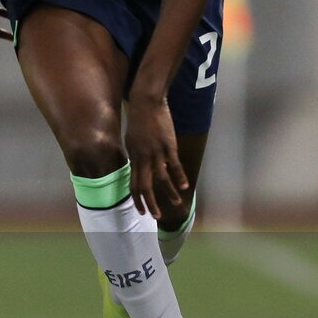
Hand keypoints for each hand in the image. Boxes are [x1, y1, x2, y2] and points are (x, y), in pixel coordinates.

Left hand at [124, 93, 187, 217]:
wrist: (145, 101)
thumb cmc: (138, 119)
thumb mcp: (132, 139)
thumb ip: (137, 154)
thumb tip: (138, 165)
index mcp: (133, 156)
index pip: (133, 183)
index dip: (137, 198)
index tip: (140, 210)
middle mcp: (142, 157)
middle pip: (144, 185)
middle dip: (150, 203)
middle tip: (155, 216)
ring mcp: (156, 152)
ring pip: (161, 178)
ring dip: (168, 193)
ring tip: (176, 203)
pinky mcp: (168, 145)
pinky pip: (174, 165)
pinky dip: (179, 177)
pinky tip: (184, 186)